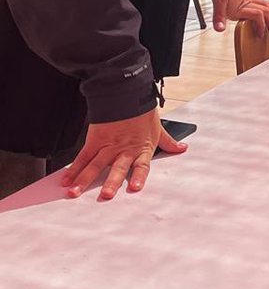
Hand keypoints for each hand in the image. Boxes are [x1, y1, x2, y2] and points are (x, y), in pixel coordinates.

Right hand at [61, 108, 186, 200]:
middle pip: (117, 168)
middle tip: (105, 195)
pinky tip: (66, 179)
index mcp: (141, 149)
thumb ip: (168, 142)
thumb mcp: (158, 128)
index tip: (135, 188)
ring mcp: (108, 146)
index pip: (142, 166)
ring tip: (75, 192)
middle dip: (111, 182)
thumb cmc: (142, 112)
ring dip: (84, 179)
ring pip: (95, 165)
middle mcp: (124, 150)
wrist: (126, 93)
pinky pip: (83, 156)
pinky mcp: (95, 140)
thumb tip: (181, 148)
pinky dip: (74, 168)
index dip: (139, 177)